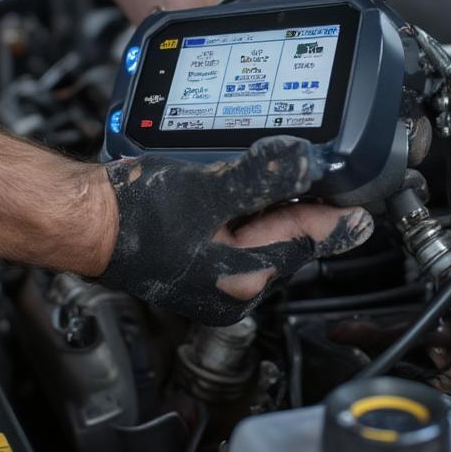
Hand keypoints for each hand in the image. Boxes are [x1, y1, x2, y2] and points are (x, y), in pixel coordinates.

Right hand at [96, 137, 373, 324]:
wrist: (86, 222)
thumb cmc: (135, 214)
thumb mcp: (207, 188)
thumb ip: (259, 178)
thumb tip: (305, 164)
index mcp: (243, 276)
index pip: (308, 242)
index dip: (338, 220)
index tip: (364, 212)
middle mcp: (232, 287)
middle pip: (287, 242)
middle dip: (304, 211)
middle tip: (324, 178)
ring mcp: (213, 278)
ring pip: (261, 239)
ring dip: (274, 210)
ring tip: (282, 178)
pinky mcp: (196, 263)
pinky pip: (236, 238)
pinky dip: (245, 213)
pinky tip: (238, 190)